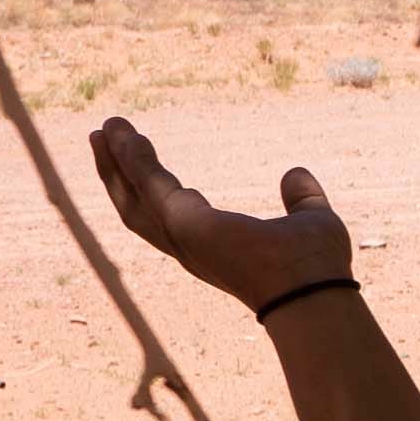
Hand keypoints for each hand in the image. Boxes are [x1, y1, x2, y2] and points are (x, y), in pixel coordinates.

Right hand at [88, 116, 352, 313]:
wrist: (316, 290)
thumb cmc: (316, 269)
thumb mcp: (311, 220)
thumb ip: (302, 198)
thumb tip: (296, 174)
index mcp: (217, 250)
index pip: (173, 216)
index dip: (154, 189)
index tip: (143, 158)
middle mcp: (192, 250)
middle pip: (139, 210)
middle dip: (119, 174)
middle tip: (103, 138)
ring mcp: (185, 240)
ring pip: (135, 199)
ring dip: (117, 163)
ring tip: (106, 129)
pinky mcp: (185, 224)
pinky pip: (150, 184)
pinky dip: (134, 159)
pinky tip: (124, 134)